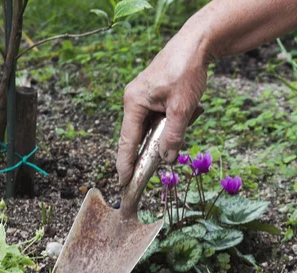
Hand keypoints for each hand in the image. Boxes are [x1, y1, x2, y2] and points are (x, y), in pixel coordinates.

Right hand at [116, 32, 209, 185]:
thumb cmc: (186, 70)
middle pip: (138, 135)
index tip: (123, 182)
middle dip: (154, 144)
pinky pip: (159, 117)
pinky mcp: (153, 95)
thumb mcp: (182, 107)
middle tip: (158, 160)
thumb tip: (165, 159)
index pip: (127, 141)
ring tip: (189, 112)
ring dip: (169, 128)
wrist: (197, 43)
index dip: (125, 164)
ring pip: (152, 127)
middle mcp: (133, 101)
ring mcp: (142, 98)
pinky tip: (190, 108)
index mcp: (133, 103)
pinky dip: (173, 119)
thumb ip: (173, 136)